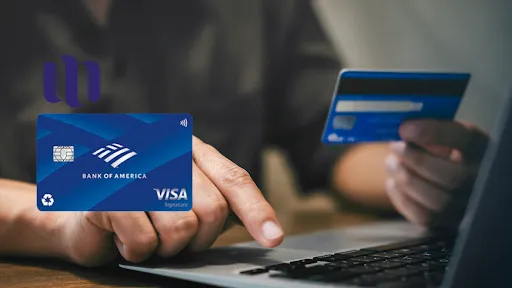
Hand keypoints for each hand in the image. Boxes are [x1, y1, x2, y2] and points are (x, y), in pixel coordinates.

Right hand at [58, 136, 282, 266]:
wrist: (76, 211)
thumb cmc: (138, 209)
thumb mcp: (182, 200)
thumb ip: (216, 202)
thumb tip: (264, 227)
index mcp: (188, 149)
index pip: (233, 179)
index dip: (257, 210)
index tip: (272, 238)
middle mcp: (165, 151)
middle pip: (212, 209)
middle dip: (199, 238)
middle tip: (177, 240)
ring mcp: (135, 168)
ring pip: (181, 227)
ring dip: (167, 247)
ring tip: (148, 235)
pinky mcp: (107, 193)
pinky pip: (144, 241)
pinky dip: (137, 251)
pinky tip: (124, 239)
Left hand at [384, 119, 488, 227]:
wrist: (452, 181)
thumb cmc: (444, 151)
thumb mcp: (445, 135)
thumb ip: (429, 130)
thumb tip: (403, 129)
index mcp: (481, 149)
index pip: (464, 139)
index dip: (433, 133)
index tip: (404, 128)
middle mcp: (480, 181)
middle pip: (451, 177)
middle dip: (415, 160)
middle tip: (394, 147)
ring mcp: (465, 206)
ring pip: (437, 200)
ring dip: (406, 180)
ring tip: (391, 163)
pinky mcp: (447, 224)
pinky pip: (424, 217)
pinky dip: (402, 199)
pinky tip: (393, 183)